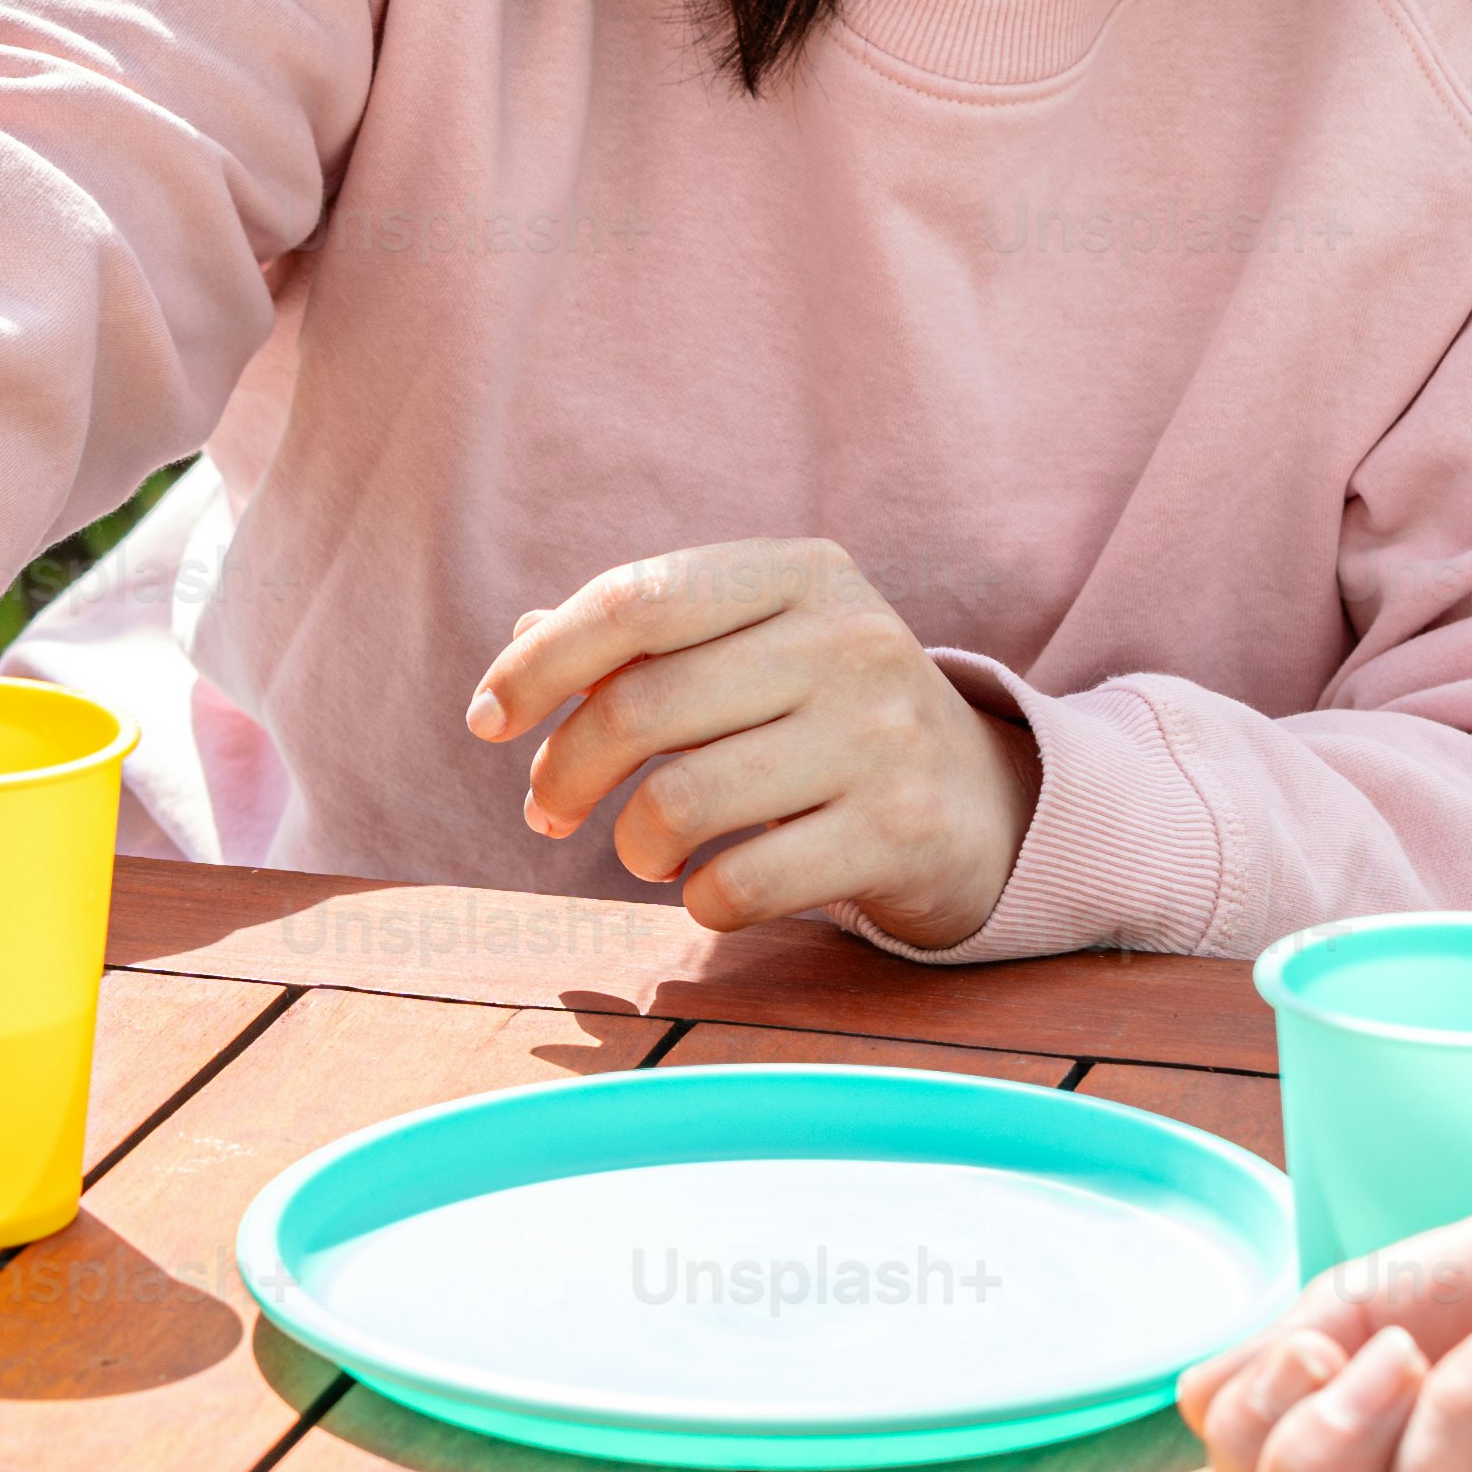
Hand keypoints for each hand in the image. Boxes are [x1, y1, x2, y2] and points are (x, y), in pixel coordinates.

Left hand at [467, 539, 1041, 949]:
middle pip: (643, 706)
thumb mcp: (756, 649)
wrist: (986, 804)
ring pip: (681, 802)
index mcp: (801, 573)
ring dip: (631, 844)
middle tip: (546, 810)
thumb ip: (645, 641)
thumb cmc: (830, 718)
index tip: (484, 718)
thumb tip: (521, 644)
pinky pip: (740, 883)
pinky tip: (711, 888)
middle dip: (563, 770)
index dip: (542, 664)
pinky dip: (699, 899)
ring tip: (642, 850)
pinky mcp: (898, 833)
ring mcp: (881, 736)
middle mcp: (849, 640)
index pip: (637, 601)